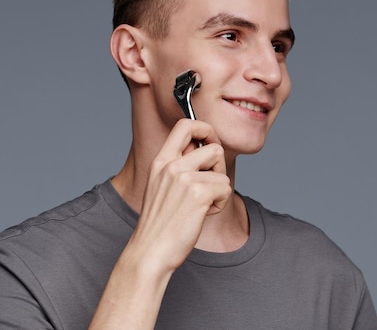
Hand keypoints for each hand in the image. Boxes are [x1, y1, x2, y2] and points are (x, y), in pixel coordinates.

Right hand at [128, 118, 231, 273]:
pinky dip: (220, 204)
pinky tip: (203, 215)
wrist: (150, 251)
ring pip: (222, 173)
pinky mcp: (198, 194)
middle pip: (213, 147)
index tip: (209, 142)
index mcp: (160, 161)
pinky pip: (226, 190)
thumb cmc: (159, 224)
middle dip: (219, 166)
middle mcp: (171, 165)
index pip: (185, 125)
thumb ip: (178, 167)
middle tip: (211, 183)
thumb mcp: (161, 187)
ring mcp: (184, 178)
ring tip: (203, 205)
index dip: (205, 128)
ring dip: (220, 190)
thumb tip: (204, 150)